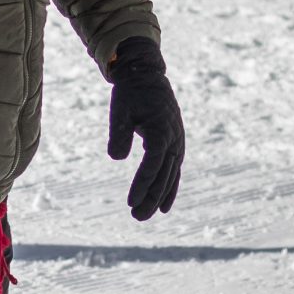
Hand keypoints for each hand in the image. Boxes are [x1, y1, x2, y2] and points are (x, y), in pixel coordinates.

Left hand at [107, 40, 182, 220]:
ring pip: (170, 176)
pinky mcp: (175, 144)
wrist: (146, 76)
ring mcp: (177, 143)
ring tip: (145, 215)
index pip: (152, 165)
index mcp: (160, 132)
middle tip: (136, 217)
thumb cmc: (130, 94)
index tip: (130, 201)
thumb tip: (116, 158)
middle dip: (150, 198)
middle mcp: (173, 140)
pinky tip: (163, 205)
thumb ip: (119, 134)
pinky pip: (174, 170)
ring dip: (159, 197)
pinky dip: (169, 187)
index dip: (142, 184)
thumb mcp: (119, 111)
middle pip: (163, 176)